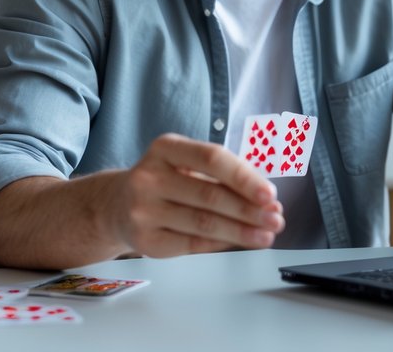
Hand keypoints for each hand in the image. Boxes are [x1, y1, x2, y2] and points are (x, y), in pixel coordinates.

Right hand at [104, 133, 284, 257]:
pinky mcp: (145, 240)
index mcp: (165, 148)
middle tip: (276, 218)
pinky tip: (240, 241)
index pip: (211, 158)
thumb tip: (266, 199)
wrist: (116, 206)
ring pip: (203, 223)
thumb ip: (222, 175)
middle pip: (210, 195)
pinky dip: (221, 244)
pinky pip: (192, 244)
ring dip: (241, 231)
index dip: (244, 177)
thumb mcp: (184, 164)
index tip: (271, 193)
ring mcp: (143, 210)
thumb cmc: (164, 181)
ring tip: (266, 234)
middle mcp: (149, 176)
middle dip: (249, 210)